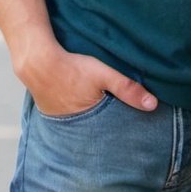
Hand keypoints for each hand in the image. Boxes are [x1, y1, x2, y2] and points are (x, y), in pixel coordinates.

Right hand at [22, 44, 157, 115]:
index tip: (134, 122)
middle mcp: (73, 126)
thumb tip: (153, 105)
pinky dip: (79, 109)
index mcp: (89, 121)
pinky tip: (84, 100)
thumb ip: (127, 89)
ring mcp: (60, 120)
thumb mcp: (104, 75)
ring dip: (93, 114)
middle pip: (98, 126)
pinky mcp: (52, 111)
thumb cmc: (73, 68)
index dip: (122, 124)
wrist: (38, 62)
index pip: (111, 129)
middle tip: (119, 113)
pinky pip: (71, 114)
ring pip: (84, 120)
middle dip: (109, 121)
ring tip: (102, 106)